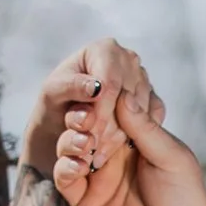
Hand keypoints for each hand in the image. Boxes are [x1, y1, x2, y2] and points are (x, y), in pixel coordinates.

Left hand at [22, 35, 161, 181]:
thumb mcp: (53, 93)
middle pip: (128, 99)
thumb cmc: (56, 102)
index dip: (102, 112)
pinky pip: (152, 122)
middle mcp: (128, 60)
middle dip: (110, 129)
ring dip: (120, 139)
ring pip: (142, 113)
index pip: (110, 83)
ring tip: (99, 155)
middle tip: (93, 152)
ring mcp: (143, 80)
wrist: (66, 120)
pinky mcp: (151, 100)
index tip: (90, 136)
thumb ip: (71, 87)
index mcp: (105, 49)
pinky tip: (115, 151)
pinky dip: (136, 140)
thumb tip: (96, 87)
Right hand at [52, 88, 205, 205]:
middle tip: (87, 116)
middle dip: (83, 115)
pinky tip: (78, 167)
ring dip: (71, 139)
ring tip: (85, 142)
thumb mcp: (172, 157)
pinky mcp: (83, 199)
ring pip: (70, 145)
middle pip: (86, 122)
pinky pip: (64, 177)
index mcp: (136, 137)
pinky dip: (65, 167)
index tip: (100, 88)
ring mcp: (96, 175)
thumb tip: (123, 95)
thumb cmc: (183, 198)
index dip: (104, 97)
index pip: (112, 108)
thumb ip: (145, 128)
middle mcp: (113, 151)